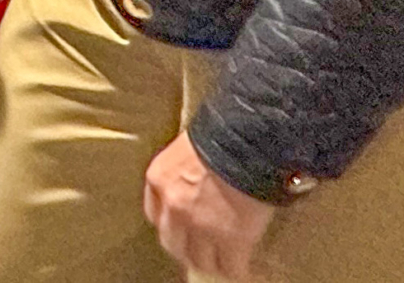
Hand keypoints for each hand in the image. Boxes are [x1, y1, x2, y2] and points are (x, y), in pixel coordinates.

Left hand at [143, 132, 274, 278]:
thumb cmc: (224, 133)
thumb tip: (199, 180)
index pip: (154, 213)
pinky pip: (231, 265)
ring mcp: (201, 226)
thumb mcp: (191, 146)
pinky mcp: (231, 239)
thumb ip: (188, 168)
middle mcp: (174, 206)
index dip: (169, 224)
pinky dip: (236, 269)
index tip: (178, 228)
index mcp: (159, 178)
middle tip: (197, 251)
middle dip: (185, 248)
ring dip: (210, 262)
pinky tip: (240, 269)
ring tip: (220, 262)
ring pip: (200, 259)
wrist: (249, 141)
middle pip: (172, 242)